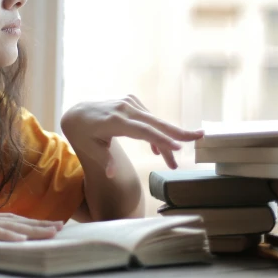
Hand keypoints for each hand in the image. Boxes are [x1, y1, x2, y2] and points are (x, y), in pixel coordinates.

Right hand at [0, 212, 62, 253]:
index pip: (9, 221)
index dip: (30, 223)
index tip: (48, 225)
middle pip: (15, 221)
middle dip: (39, 224)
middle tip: (61, 226)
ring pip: (9, 225)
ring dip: (32, 229)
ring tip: (52, 231)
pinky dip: (7, 236)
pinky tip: (22, 240)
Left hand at [60, 95, 203, 173]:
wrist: (77, 112)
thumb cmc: (82, 133)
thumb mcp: (89, 149)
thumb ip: (104, 160)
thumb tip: (111, 175)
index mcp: (114, 121)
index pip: (142, 131)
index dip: (161, 139)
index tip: (178, 148)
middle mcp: (124, 108)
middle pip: (155, 122)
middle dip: (178, 132)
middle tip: (200, 137)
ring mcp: (129, 103)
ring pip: (154, 123)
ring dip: (166, 141)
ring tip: (172, 163)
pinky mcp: (132, 102)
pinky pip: (149, 119)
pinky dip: (155, 133)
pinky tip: (157, 149)